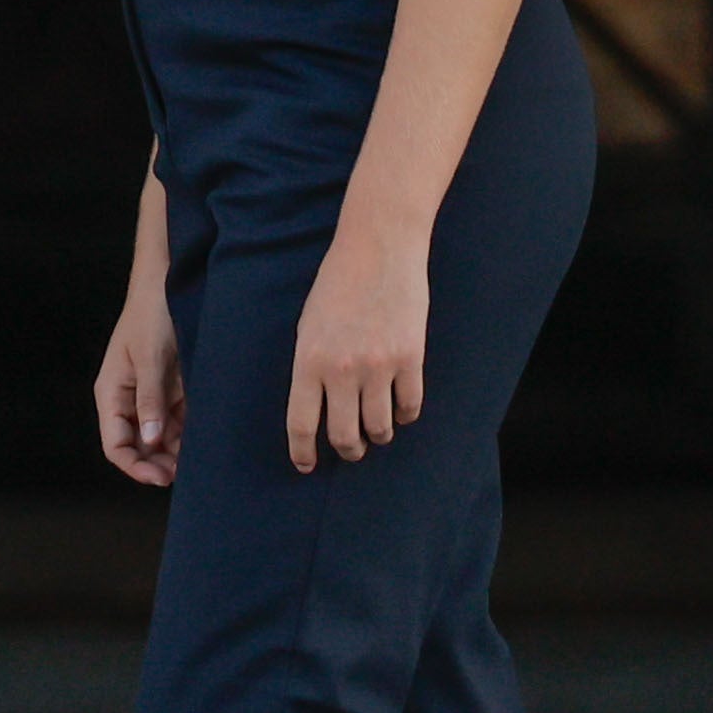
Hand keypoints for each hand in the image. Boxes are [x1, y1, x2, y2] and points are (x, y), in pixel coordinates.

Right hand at [95, 286, 184, 486]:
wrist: (168, 282)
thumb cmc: (151, 314)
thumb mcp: (150, 357)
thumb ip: (150, 399)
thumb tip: (149, 440)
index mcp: (112, 393)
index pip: (115, 444)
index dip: (134, 466)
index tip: (160, 478)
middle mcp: (129, 400)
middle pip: (138, 446)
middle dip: (157, 464)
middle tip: (184, 475)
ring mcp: (151, 396)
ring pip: (160, 438)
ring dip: (176, 452)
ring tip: (199, 460)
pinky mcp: (172, 389)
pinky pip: (178, 422)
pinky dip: (188, 434)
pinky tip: (205, 440)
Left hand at [284, 221, 428, 470]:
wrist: (379, 247)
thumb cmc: (338, 284)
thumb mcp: (308, 325)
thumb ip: (311, 367)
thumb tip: (317, 408)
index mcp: (308, 360)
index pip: (301, 423)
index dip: (302, 452)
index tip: (306, 465)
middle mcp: (342, 369)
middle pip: (343, 435)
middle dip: (348, 450)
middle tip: (351, 450)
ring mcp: (379, 365)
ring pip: (380, 426)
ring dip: (378, 435)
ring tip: (377, 431)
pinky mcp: (411, 357)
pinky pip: (410, 406)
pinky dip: (406, 415)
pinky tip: (402, 411)